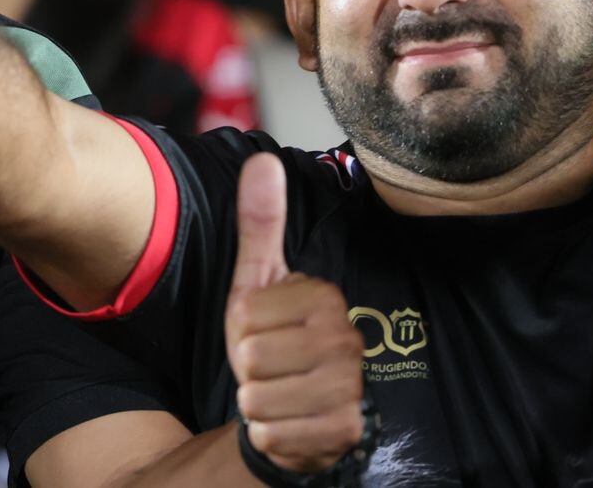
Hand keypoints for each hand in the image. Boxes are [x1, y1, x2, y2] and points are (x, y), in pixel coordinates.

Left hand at [225, 154, 365, 473]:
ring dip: (255, 399)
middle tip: (266, 363)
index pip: (247, 313)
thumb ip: (260, 222)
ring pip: (261, 396)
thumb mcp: (255, 280)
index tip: (262, 328)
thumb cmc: (269, 338)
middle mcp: (346, 341)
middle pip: (253, 355)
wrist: (286, 403)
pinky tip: (283, 420)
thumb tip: (263, 159)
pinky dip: (266, 431)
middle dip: (246, 365)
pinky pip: (274, 432)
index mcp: (326, 299)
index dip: (242, 326)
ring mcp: (350, 389)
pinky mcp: (344, 433)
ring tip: (274, 388)